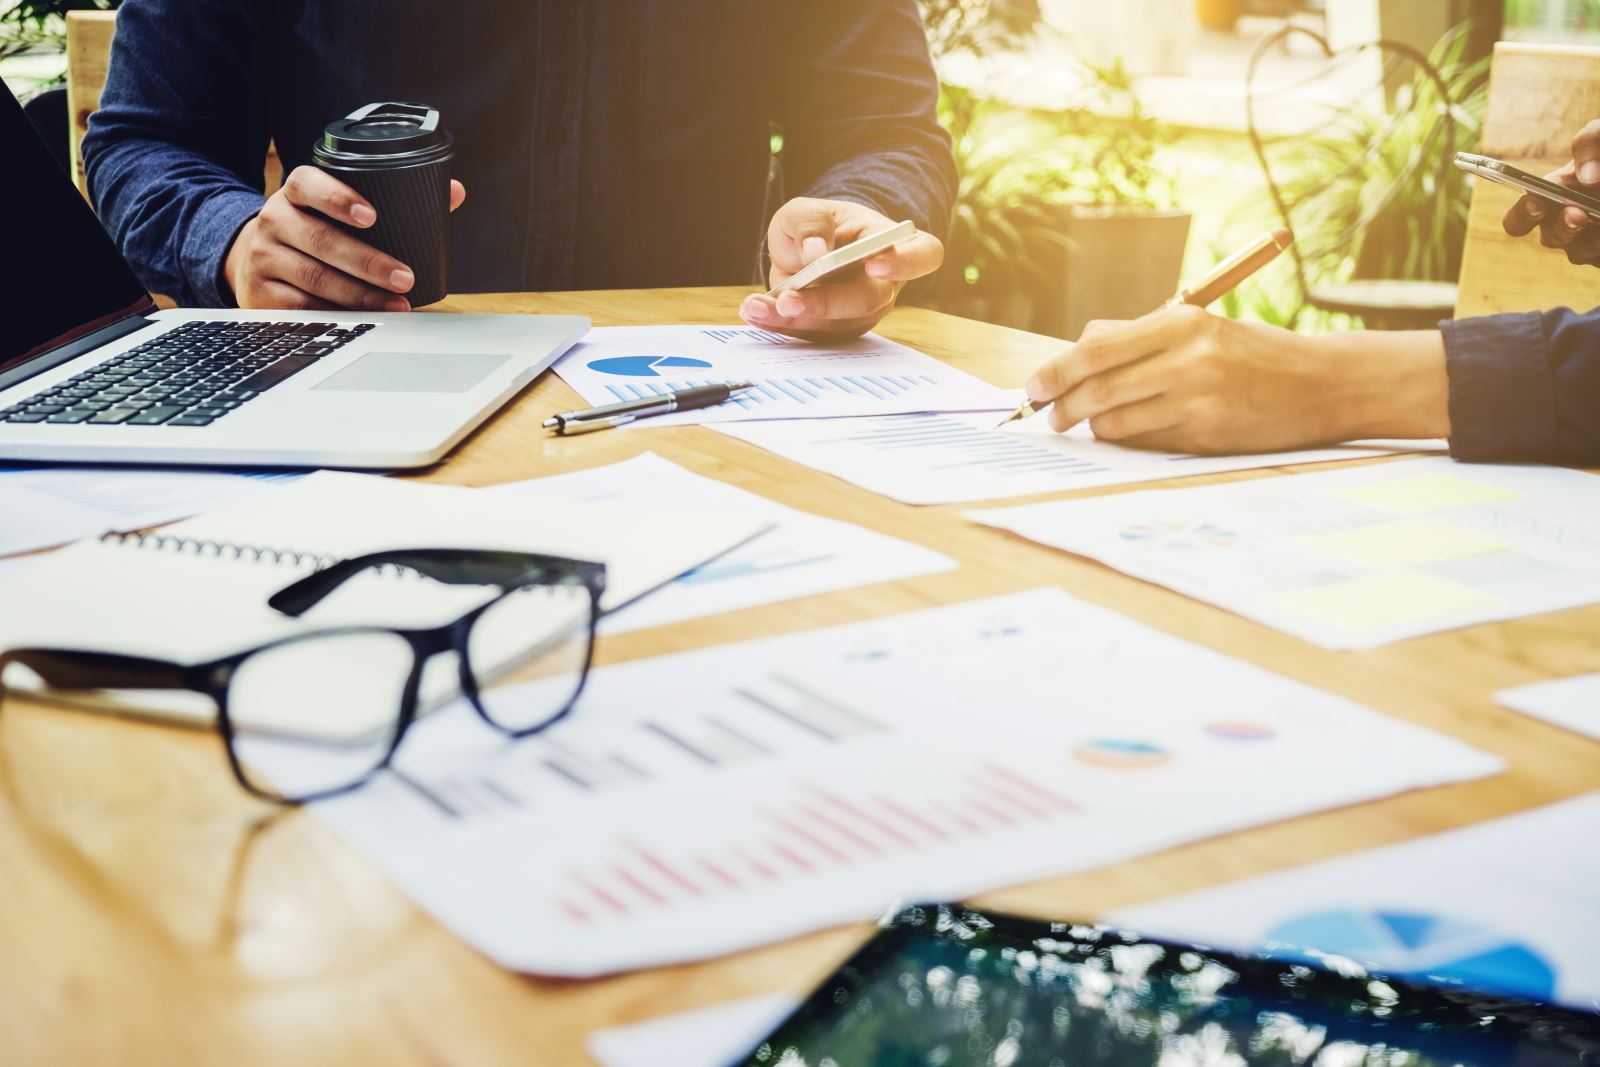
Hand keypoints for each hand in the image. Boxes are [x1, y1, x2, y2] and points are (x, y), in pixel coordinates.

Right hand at [223, 166, 466, 309]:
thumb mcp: (339, 207)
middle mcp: (275, 220)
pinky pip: (302, 307)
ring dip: (360, 294)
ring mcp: (264, 257)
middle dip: (368, 262)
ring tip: (396, 304)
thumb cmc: (313, 229)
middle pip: (320, 240)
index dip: (338, 197)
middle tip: (404, 277)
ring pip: (314, 278)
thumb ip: (393, 198)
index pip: (308, 184)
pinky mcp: (262, 293)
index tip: (371, 216)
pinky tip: (364, 318)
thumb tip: (454, 192)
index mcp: (296, 193)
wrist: (253, 256)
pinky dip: (338, 314)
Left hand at [739, 197, 943, 339]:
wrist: (804, 249)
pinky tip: (756, 312)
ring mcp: (862, 312)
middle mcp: (885, 284)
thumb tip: (816, 252)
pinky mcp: (837, 331)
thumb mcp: (806, 211)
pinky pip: (812, 334)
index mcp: (893, 245)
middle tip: (789, 299)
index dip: (905, 262)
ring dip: (793, 318)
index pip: (922, 255)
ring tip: (756, 307)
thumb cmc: (818, 226)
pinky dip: (780, 325)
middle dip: (827, 302)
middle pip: (869, 299)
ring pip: (836, 324)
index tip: (873, 263)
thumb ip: (811, 223)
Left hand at [1023, 306, 1449, 453]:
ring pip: (1114, 420)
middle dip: (1062, 406)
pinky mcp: (1206, 432)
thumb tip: (1078, 347)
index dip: (1054, 372)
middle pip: (1096, 388)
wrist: (1323, 383)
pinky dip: (1125, 441)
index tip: (1034, 386)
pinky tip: (1126, 436)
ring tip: (1087, 426)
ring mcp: (1197, 396)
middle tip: (1050, 416)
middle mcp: (1186, 357)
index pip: (1094, 349)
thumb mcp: (1200, 328)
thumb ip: (1139, 336)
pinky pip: (1144, 442)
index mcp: (1179, 322)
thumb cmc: (1254, 355)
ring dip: (1091, 428)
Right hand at [1501, 119, 1599, 267]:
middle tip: (1579, 214)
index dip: (1523, 214)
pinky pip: (1599, 259)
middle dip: (1563, 228)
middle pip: (1550, 238)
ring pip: (1578, 253)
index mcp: (1551, 196)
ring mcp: (1584, 241)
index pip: (1518, 219)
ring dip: (1593, 240)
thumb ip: (1589, 141)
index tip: (1538, 204)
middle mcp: (1562, 222)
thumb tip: (1586, 176)